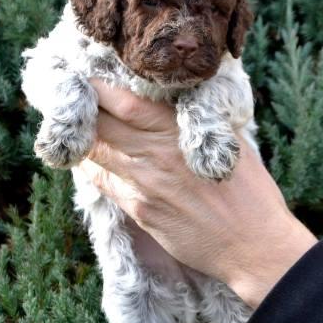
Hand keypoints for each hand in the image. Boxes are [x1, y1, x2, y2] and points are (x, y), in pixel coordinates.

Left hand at [80, 79, 316, 307]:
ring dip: (81, 137)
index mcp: (179, 132)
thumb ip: (199, 123)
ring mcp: (144, 186)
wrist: (253, 245)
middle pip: (103, 125)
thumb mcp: (232, 143)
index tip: (87, 77)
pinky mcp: (140, 211)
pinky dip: (90, 167)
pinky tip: (85, 157)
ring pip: (96, 154)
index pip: (125, 103)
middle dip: (82, 109)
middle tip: (69, 96)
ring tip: (73, 124)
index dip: (99, 89)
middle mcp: (155, 155)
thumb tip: (176, 103)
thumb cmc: (251, 192)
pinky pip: (104, 183)